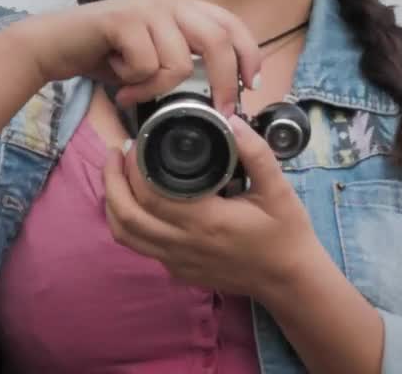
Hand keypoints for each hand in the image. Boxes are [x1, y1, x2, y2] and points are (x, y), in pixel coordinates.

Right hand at [7, 0, 261, 115]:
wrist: (55, 45)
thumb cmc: (107, 55)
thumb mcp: (155, 54)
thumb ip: (186, 58)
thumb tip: (225, 89)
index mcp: (182, 4)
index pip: (230, 23)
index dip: (248, 53)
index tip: (251, 84)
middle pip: (217, 41)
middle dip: (222, 82)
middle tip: (217, 111)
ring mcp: (147, 7)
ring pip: (178, 63)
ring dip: (156, 89)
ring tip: (132, 90)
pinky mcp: (124, 19)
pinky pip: (147, 66)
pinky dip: (134, 85)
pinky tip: (117, 78)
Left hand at [102, 113, 322, 300]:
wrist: (288, 278)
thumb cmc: (285, 233)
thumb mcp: (279, 188)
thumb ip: (256, 153)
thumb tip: (231, 123)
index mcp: (206, 221)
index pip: (151, 194)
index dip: (132, 167)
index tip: (133, 144)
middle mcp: (185, 245)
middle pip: (127, 215)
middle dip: (112, 181)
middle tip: (115, 154)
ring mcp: (178, 263)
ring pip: (126, 236)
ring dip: (113, 204)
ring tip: (115, 177)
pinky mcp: (179, 272)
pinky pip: (141, 248)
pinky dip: (129, 224)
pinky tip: (138, 204)